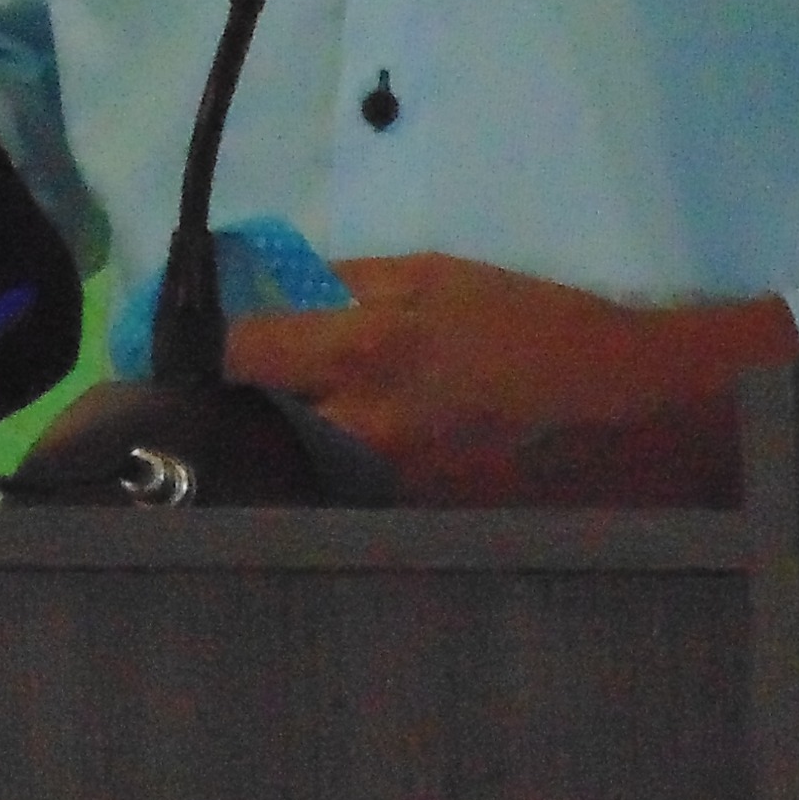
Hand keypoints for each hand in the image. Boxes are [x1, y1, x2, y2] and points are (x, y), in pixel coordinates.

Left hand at [220, 253, 798, 505]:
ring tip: (252, 434)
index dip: (199, 345)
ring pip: (291, 472)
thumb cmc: (536, 326)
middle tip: (202, 396)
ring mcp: (385, 488)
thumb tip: (281, 286)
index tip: (170, 341)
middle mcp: (363, 427)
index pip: (242, 351)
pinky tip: (320, 469)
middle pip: (251, 426)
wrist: (627, 409)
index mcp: (368, 348)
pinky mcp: (411, 523)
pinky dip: (321, 486)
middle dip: (223, 411)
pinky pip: (340, 503)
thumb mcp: (439, 276)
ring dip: (268, 452)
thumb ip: (353, 283)